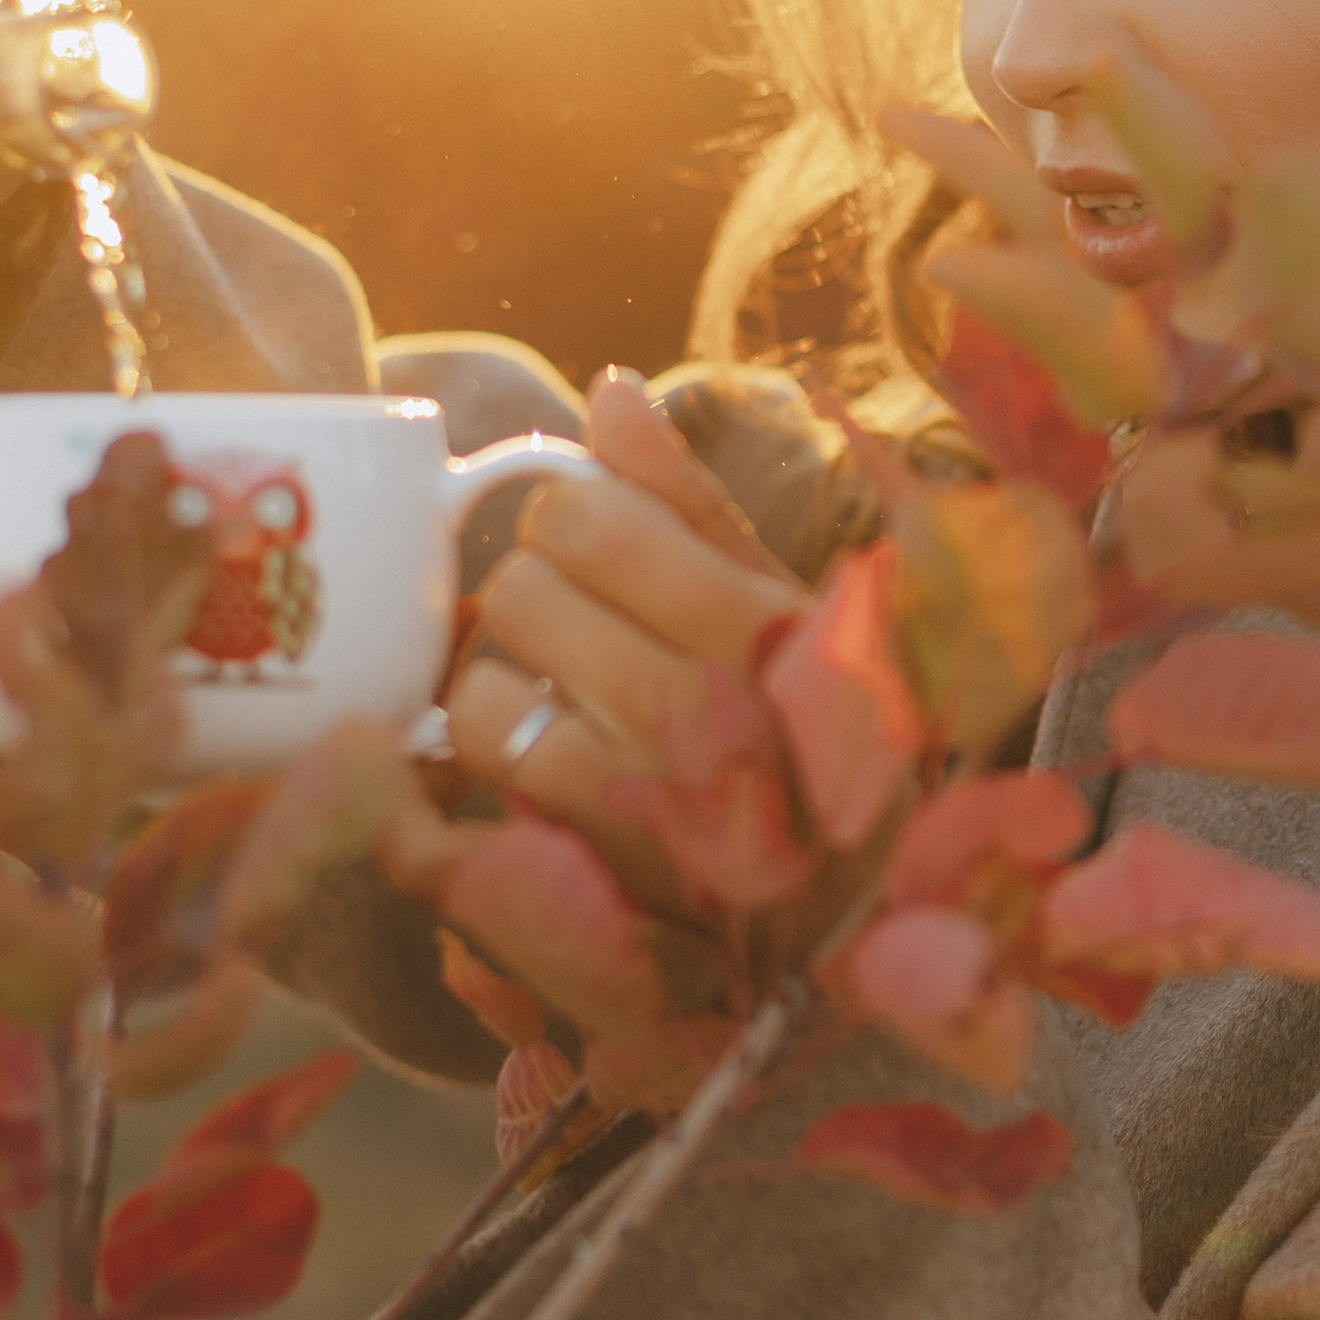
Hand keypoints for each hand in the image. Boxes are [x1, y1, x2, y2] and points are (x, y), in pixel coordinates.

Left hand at [448, 369, 805, 908]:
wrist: (864, 925)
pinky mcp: (589, 919)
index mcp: (766, 633)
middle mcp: (708, 724)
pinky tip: (501, 792)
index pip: (587, 519)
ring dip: (498, 704)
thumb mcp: (791, 613)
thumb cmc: (820, 740)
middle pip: (519, 597)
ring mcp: (645, 827)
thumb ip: (694, 507)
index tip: (594, 554)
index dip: (569, 523)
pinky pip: (455, 836)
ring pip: (480, 709)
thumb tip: (608, 393)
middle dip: (533, 607)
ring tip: (554, 718)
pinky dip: (457, 809)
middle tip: (571, 640)